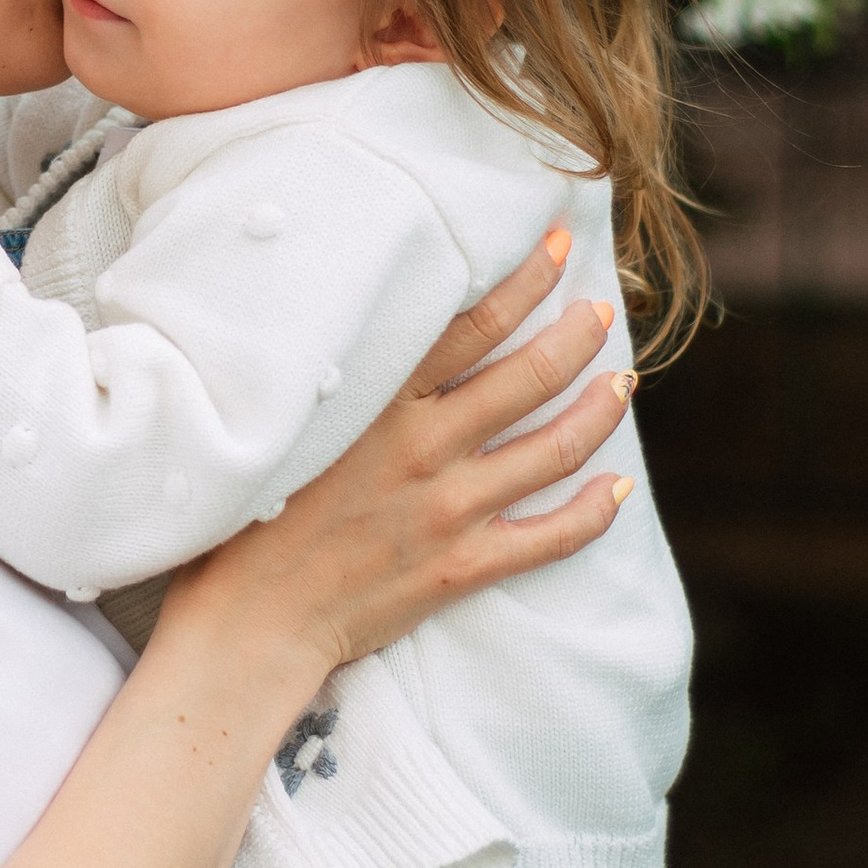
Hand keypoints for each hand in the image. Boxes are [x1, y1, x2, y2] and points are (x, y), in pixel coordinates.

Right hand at [173, 224, 636, 675]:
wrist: (248, 621)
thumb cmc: (246, 517)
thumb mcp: (290, 423)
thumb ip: (342, 380)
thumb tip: (378, 324)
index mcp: (377, 403)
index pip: (472, 323)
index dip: (524, 280)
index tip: (556, 246)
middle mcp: (421, 447)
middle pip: (528, 375)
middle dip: (577, 333)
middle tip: (601, 311)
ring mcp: (448, 509)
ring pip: (554, 447)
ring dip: (600, 410)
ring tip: (622, 383)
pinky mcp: (462, 565)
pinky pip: (553, 537)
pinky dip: (595, 512)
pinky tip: (618, 491)